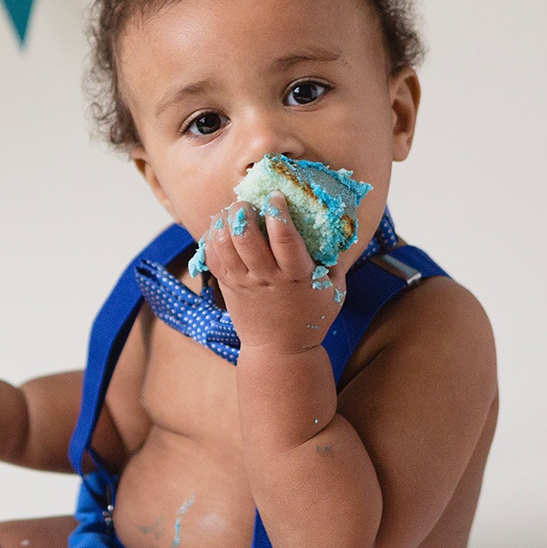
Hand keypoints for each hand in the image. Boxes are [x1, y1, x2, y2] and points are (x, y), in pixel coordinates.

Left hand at [200, 193, 346, 353]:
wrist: (280, 351)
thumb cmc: (312, 316)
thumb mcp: (334, 288)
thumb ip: (334, 258)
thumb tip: (334, 223)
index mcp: (296, 276)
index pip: (283, 238)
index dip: (277, 212)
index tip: (276, 196)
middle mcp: (266, 278)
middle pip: (245, 237)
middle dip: (243, 211)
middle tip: (247, 202)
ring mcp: (242, 282)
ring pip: (223, 245)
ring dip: (223, 221)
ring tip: (231, 211)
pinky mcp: (227, 287)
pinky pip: (211, 257)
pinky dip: (211, 238)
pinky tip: (221, 227)